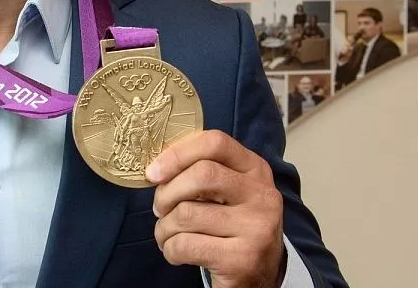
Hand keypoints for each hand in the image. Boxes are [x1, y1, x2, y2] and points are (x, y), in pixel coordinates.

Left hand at [148, 131, 284, 287]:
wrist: (257, 277)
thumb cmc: (231, 228)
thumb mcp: (228, 193)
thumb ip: (202, 172)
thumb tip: (157, 168)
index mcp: (256, 170)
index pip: (216, 142)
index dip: (178, 153)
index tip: (154, 172)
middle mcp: (263, 196)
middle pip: (202, 175)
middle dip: (167, 193)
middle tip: (160, 209)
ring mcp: (256, 228)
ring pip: (187, 214)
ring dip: (164, 227)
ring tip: (168, 234)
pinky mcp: (242, 260)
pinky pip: (185, 245)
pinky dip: (170, 250)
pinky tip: (177, 253)